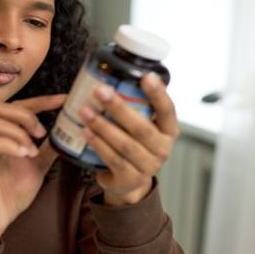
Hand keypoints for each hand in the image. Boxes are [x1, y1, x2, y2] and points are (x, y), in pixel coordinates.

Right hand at [0, 94, 65, 249]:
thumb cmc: (11, 193)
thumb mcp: (36, 166)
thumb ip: (47, 148)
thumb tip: (66, 134)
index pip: (17, 107)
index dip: (40, 101)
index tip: (63, 100)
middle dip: (23, 115)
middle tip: (40, 133)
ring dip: (17, 131)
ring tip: (32, 150)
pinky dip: (8, 144)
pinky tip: (23, 155)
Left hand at [79, 73, 179, 205]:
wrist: (128, 181)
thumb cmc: (134, 144)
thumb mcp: (142, 126)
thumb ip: (137, 106)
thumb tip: (114, 72)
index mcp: (169, 131)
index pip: (167, 110)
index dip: (158, 94)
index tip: (145, 76)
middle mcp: (163, 149)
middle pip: (141, 128)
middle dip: (119, 108)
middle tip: (100, 90)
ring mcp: (148, 167)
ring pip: (125, 144)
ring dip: (103, 126)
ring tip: (85, 111)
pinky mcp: (131, 179)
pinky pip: (113, 159)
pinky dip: (98, 144)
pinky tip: (86, 132)